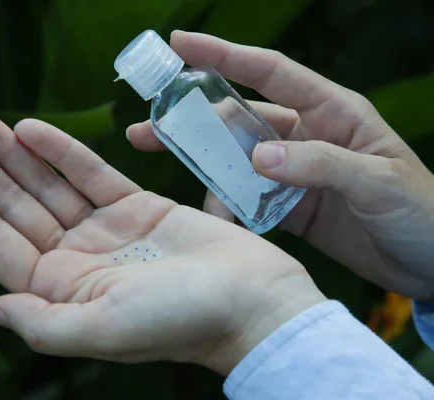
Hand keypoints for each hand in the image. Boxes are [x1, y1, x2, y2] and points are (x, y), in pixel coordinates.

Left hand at [0, 109, 323, 374]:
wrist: (254, 301)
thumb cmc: (186, 322)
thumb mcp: (107, 331)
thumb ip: (44, 326)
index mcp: (60, 292)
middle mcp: (75, 261)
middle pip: (9, 205)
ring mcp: (103, 232)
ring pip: (43, 184)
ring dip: (7, 152)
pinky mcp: (135, 207)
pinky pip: (88, 173)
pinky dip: (59, 150)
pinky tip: (30, 129)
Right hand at [128, 31, 433, 300]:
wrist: (431, 263)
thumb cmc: (421, 211)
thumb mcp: (379, 181)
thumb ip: (320, 164)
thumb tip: (258, 157)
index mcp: (331, 111)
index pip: (270, 72)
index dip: (224, 55)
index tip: (180, 43)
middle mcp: (305, 135)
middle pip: (237, 119)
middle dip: (192, 123)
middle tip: (147, 130)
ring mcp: (293, 171)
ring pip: (235, 162)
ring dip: (203, 170)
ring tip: (174, 185)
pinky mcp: (288, 206)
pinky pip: (247, 201)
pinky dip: (229, 209)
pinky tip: (218, 221)